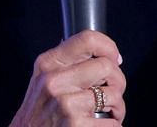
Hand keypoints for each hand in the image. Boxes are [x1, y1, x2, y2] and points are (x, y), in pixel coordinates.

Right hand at [9, 30, 126, 125]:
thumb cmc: (38, 112)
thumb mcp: (44, 80)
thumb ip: (68, 64)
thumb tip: (108, 56)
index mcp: (48, 64)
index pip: (88, 39)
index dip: (109, 48)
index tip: (115, 59)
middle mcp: (55, 81)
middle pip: (108, 67)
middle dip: (118, 81)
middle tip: (111, 92)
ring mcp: (65, 104)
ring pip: (114, 94)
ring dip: (118, 107)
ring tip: (107, 113)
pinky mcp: (76, 124)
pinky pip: (112, 121)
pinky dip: (113, 125)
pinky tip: (100, 125)